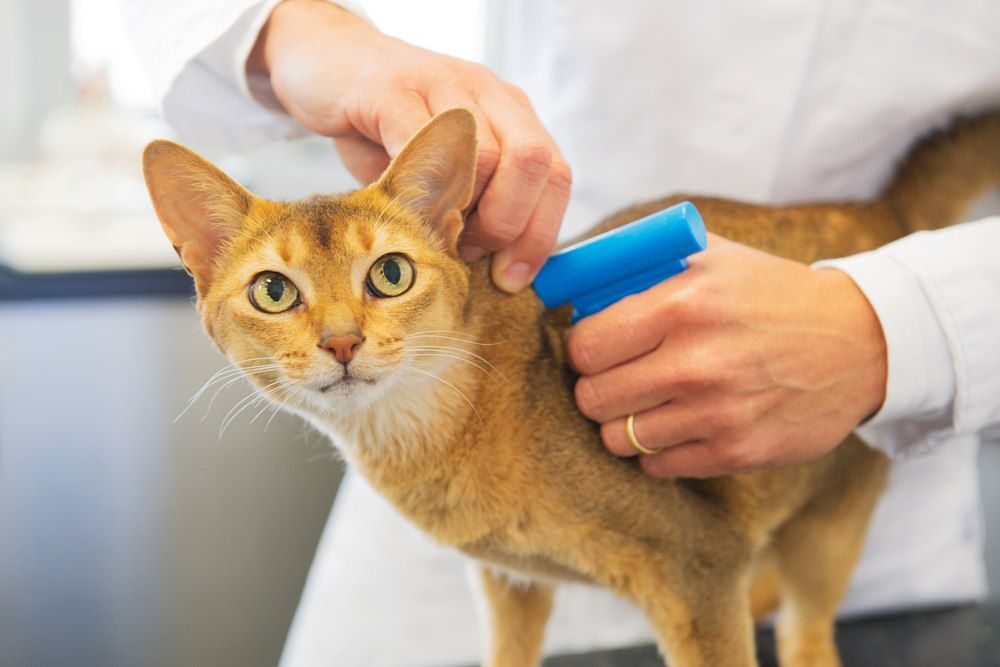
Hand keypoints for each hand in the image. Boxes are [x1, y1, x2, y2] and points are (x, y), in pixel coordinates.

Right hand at [248, 0, 571, 291]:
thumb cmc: (385, 126)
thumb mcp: (441, 168)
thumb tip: (496, 270)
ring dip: (463, 214)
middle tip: (469, 252)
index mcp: (511, 113)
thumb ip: (473, 207)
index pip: (556, 176)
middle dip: (508, 225)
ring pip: (486, 158)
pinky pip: (423, 145)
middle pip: (534, 163)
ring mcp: (444, 85)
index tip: (511, 278)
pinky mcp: (392, 91)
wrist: (325, 60)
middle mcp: (488, 92)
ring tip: (432, 231)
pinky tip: (402, 207)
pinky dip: (419, 190)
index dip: (540, 235)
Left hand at [565, 234, 887, 477]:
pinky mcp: (738, 453)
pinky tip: (678, 424)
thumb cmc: (770, 294)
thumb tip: (572, 281)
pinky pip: (658, 466)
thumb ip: (642, 265)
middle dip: (596, 388)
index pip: (585, 346)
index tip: (595, 348)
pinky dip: (657, 450)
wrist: (860, 342)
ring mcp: (719, 413)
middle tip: (616, 378)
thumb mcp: (712, 257)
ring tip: (646, 403)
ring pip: (618, 439)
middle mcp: (698, 362)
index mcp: (684, 304)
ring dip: (623, 423)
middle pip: (593, 398)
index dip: (582, 349)